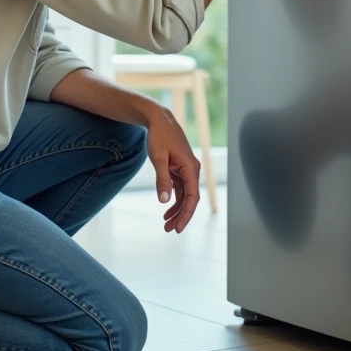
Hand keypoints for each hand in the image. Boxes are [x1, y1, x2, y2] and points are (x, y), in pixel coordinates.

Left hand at [146, 107, 201, 232]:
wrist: (159, 120)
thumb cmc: (160, 136)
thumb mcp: (158, 159)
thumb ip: (162, 180)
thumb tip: (164, 201)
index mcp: (191, 168)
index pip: (192, 196)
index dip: (186, 214)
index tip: (178, 227)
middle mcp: (192, 170)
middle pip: (190, 199)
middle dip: (181, 215)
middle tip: (170, 230)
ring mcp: (186, 170)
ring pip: (185, 195)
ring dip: (177, 210)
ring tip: (166, 224)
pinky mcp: (180, 169)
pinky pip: (180, 189)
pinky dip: (174, 199)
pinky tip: (166, 209)